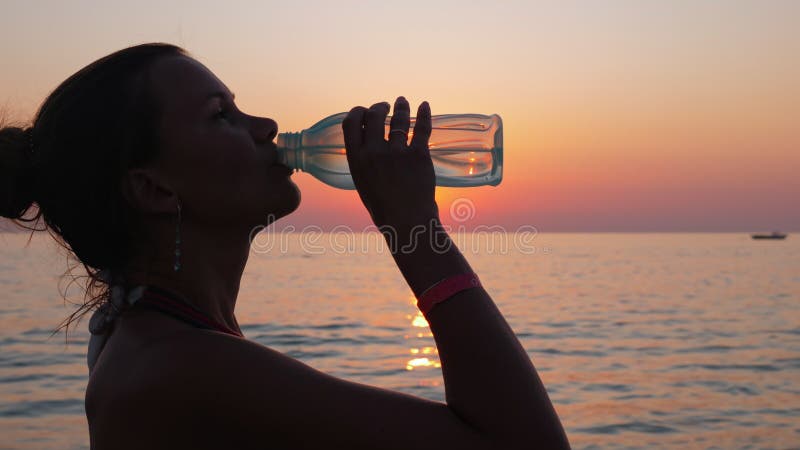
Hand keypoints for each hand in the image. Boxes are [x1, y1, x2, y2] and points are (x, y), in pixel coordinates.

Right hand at [343, 97, 438, 234]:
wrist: (407, 223)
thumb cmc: (385, 208)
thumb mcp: (364, 184)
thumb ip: (364, 163)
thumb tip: (368, 144)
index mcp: (356, 160)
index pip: (350, 124)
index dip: (357, 112)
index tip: (363, 110)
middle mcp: (374, 153)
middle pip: (373, 116)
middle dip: (378, 107)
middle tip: (385, 106)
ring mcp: (396, 153)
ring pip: (398, 119)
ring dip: (400, 107)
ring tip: (402, 102)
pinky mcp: (418, 156)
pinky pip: (421, 128)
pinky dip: (424, 114)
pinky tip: (425, 106)